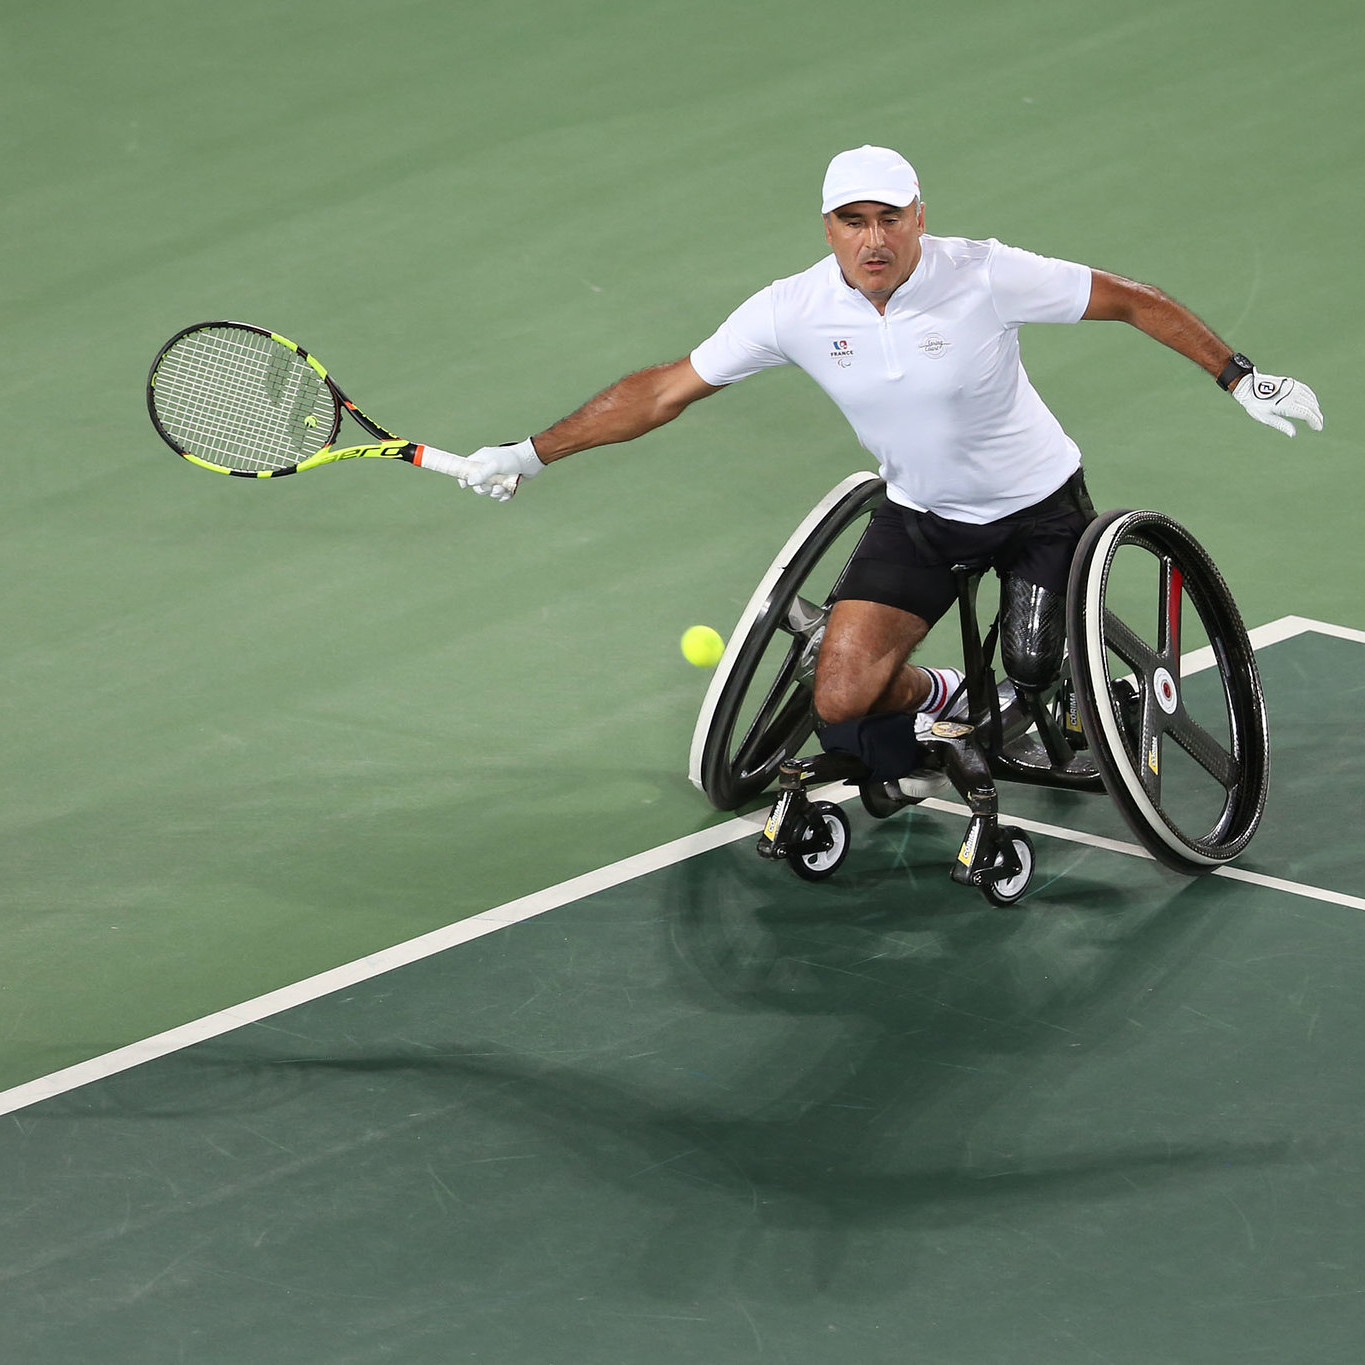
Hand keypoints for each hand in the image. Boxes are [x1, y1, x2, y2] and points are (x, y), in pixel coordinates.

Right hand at [416, 438, 542, 500]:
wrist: (531, 461)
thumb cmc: (512, 459)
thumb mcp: (495, 465)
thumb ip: (482, 473)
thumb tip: (469, 482)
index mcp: (481, 460)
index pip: (466, 468)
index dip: (464, 477)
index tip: (464, 485)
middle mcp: (487, 468)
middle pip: (477, 484)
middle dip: (483, 489)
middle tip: (490, 488)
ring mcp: (497, 476)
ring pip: (490, 491)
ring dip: (495, 493)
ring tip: (503, 488)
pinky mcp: (506, 483)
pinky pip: (500, 495)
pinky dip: (504, 496)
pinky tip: (509, 492)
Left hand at [1233, 370, 1323, 437]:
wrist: (1249, 387)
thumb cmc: (1255, 405)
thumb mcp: (1266, 418)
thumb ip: (1281, 425)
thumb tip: (1293, 434)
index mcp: (1286, 405)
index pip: (1306, 414)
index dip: (1314, 421)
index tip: (1318, 428)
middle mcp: (1292, 395)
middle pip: (1311, 406)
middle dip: (1317, 416)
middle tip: (1319, 425)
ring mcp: (1293, 387)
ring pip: (1310, 398)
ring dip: (1315, 407)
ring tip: (1316, 416)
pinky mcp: (1292, 382)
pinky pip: (1306, 390)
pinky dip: (1312, 398)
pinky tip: (1312, 402)